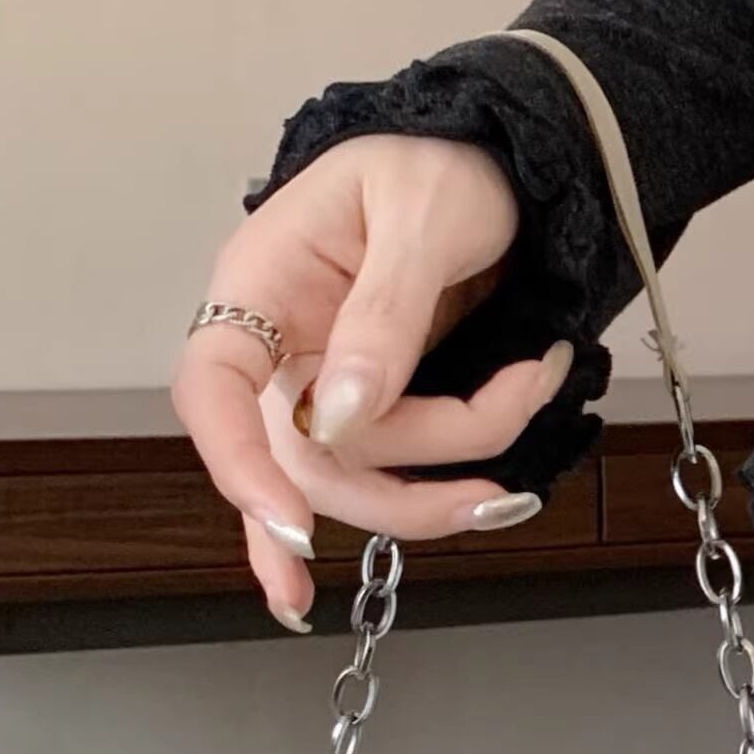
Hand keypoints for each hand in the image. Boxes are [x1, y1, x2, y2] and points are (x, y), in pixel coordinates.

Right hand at [171, 135, 572, 633]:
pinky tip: (304, 600)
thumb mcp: (424, 217)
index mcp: (262, 283)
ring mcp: (322, 378)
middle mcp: (280, 343)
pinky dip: (351, 527)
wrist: (497, 152)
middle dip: (411, 473)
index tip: (291, 521)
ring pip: (361, 471)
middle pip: (306, 456)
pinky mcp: (371, 402)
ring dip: (454, 463)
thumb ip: (386, 315)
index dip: (241, 463)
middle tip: (501, 451)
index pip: (215, 387)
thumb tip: (343, 413)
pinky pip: (348, 477)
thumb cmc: (444, 160)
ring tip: (538, 384)